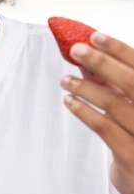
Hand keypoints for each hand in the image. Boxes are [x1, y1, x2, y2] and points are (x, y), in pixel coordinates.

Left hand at [60, 31, 133, 193]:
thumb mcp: (130, 107)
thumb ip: (114, 84)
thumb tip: (87, 58)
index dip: (119, 49)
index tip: (96, 36)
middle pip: (131, 82)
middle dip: (101, 63)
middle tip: (76, 51)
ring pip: (114, 104)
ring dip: (86, 87)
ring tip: (66, 80)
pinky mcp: (132, 157)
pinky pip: (105, 128)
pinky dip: (84, 111)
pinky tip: (70, 101)